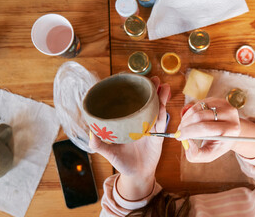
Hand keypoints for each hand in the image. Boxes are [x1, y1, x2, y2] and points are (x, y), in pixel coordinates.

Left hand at [89, 76, 169, 199]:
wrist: (137, 175)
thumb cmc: (122, 162)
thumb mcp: (109, 153)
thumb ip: (99, 145)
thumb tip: (90, 133)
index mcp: (128, 123)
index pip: (131, 103)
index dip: (134, 91)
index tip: (135, 79)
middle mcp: (139, 122)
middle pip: (146, 103)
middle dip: (151, 90)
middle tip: (154, 79)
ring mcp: (150, 128)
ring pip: (156, 109)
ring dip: (161, 97)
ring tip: (163, 86)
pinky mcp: (158, 136)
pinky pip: (161, 122)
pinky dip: (163, 112)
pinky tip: (164, 103)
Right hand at [178, 97, 254, 162]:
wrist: (229, 133)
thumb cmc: (218, 145)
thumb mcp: (209, 155)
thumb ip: (196, 155)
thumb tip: (186, 143)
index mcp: (231, 129)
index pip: (206, 128)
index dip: (189, 131)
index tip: (178, 137)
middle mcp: (230, 114)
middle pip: (200, 117)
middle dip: (185, 126)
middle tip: (178, 133)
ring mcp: (223, 104)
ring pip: (197, 109)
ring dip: (185, 119)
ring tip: (183, 129)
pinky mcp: (216, 100)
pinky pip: (197, 105)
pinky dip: (189, 114)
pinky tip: (189, 122)